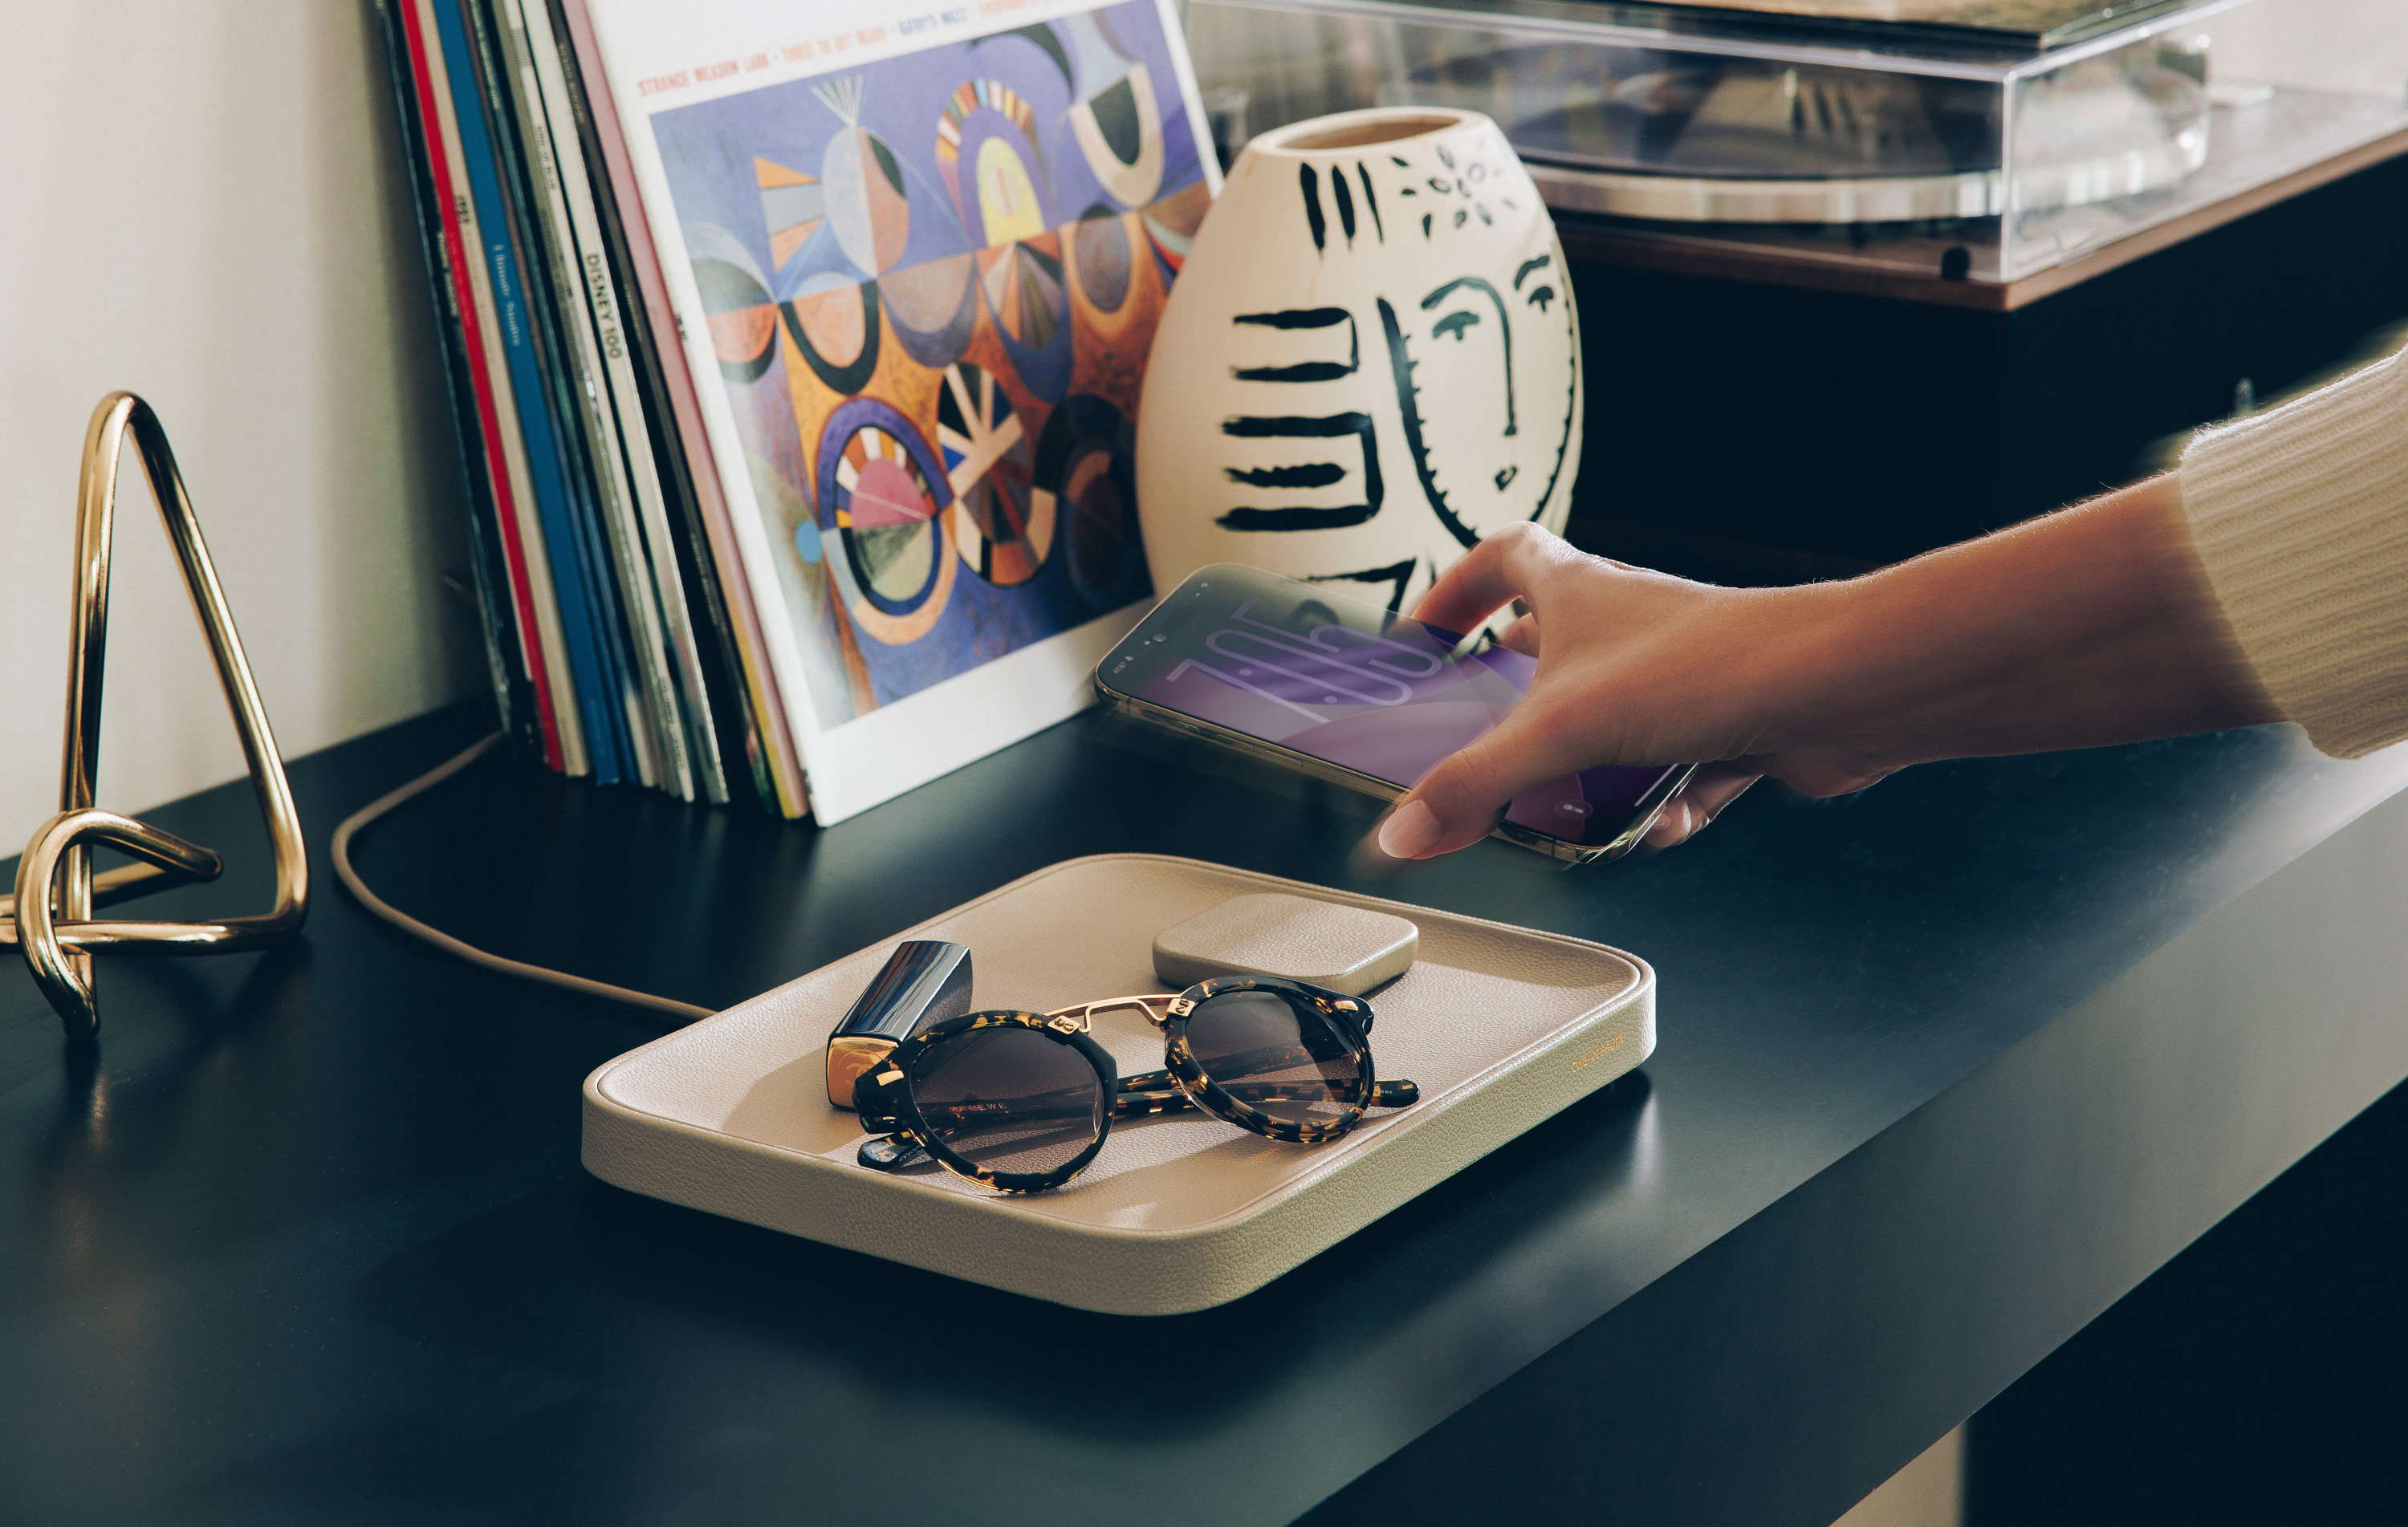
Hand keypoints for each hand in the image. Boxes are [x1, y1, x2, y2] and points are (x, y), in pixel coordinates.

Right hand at [1375, 477, 2274, 860]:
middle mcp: (1625, 627)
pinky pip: (1668, 776)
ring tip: (1583, 812)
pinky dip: (1659, 807)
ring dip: (1592, 781)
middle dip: (1515, 719)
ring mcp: (1676, 678)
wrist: (1833, 692)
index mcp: (1576, 594)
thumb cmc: (1711, 666)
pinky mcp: (1723, 727)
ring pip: (1610, 732)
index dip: (1456, 590)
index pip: (1500, 559)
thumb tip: (1401, 833)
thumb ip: (1473, 786)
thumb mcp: (1561, 730)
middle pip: (1547, 659)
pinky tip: (1663, 822)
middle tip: (1485, 758)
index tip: (1424, 635)